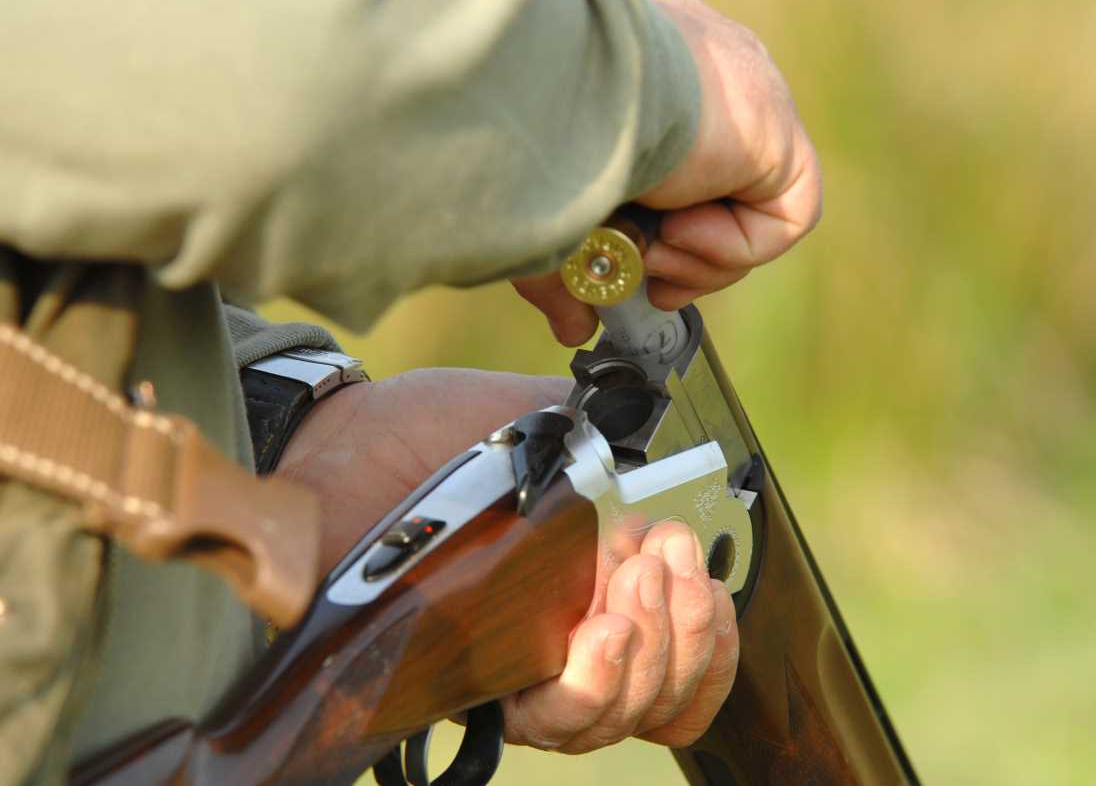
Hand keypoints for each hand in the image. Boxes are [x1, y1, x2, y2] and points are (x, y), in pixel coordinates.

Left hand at [276, 371, 738, 751]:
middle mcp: (559, 636)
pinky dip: (596, 686)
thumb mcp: (533, 419)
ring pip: (616, 715)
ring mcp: (517, 666)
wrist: (343, 440)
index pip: (677, 649)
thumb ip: (605, 443)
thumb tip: (666, 462)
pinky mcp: (469, 682)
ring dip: (652, 653)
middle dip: (686, 631)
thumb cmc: (428, 430)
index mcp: (585, 580)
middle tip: (665, 558)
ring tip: (635, 582)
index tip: (698, 568)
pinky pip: (552, 720)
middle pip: (660, 693)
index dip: (707, 631)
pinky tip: (600, 633)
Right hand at [514, 0, 821, 345]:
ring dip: (696, 259)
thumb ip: (567, 273)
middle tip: (646, 277)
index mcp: (651, 82)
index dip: (660, 239)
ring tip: (652, 245)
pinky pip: (783, 220)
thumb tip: (574, 329)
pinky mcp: (780, 136)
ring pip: (750, 217)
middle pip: (717, 201)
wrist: (565, 99)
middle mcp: (705, 83)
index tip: (632, 271)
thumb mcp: (549, 219)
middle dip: (680, 260)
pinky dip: (731, 247)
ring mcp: (748, 105)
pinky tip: (682, 226)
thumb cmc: (536, 140)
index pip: (679, 174)